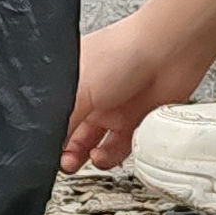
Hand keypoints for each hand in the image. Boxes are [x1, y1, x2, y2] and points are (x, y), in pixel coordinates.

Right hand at [62, 0, 215, 174]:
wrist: (169, 51)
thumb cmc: (121, 52)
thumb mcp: (80, 89)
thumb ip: (63, 120)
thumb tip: (47, 142)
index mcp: (70, 82)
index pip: (53, 115)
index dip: (49, 134)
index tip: (46, 151)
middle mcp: (91, 96)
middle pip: (72, 133)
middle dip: (66, 151)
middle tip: (65, 162)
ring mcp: (114, 110)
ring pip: (95, 144)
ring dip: (89, 156)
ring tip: (88, 159)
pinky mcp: (136, 122)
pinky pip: (121, 148)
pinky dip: (113, 156)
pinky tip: (107, 154)